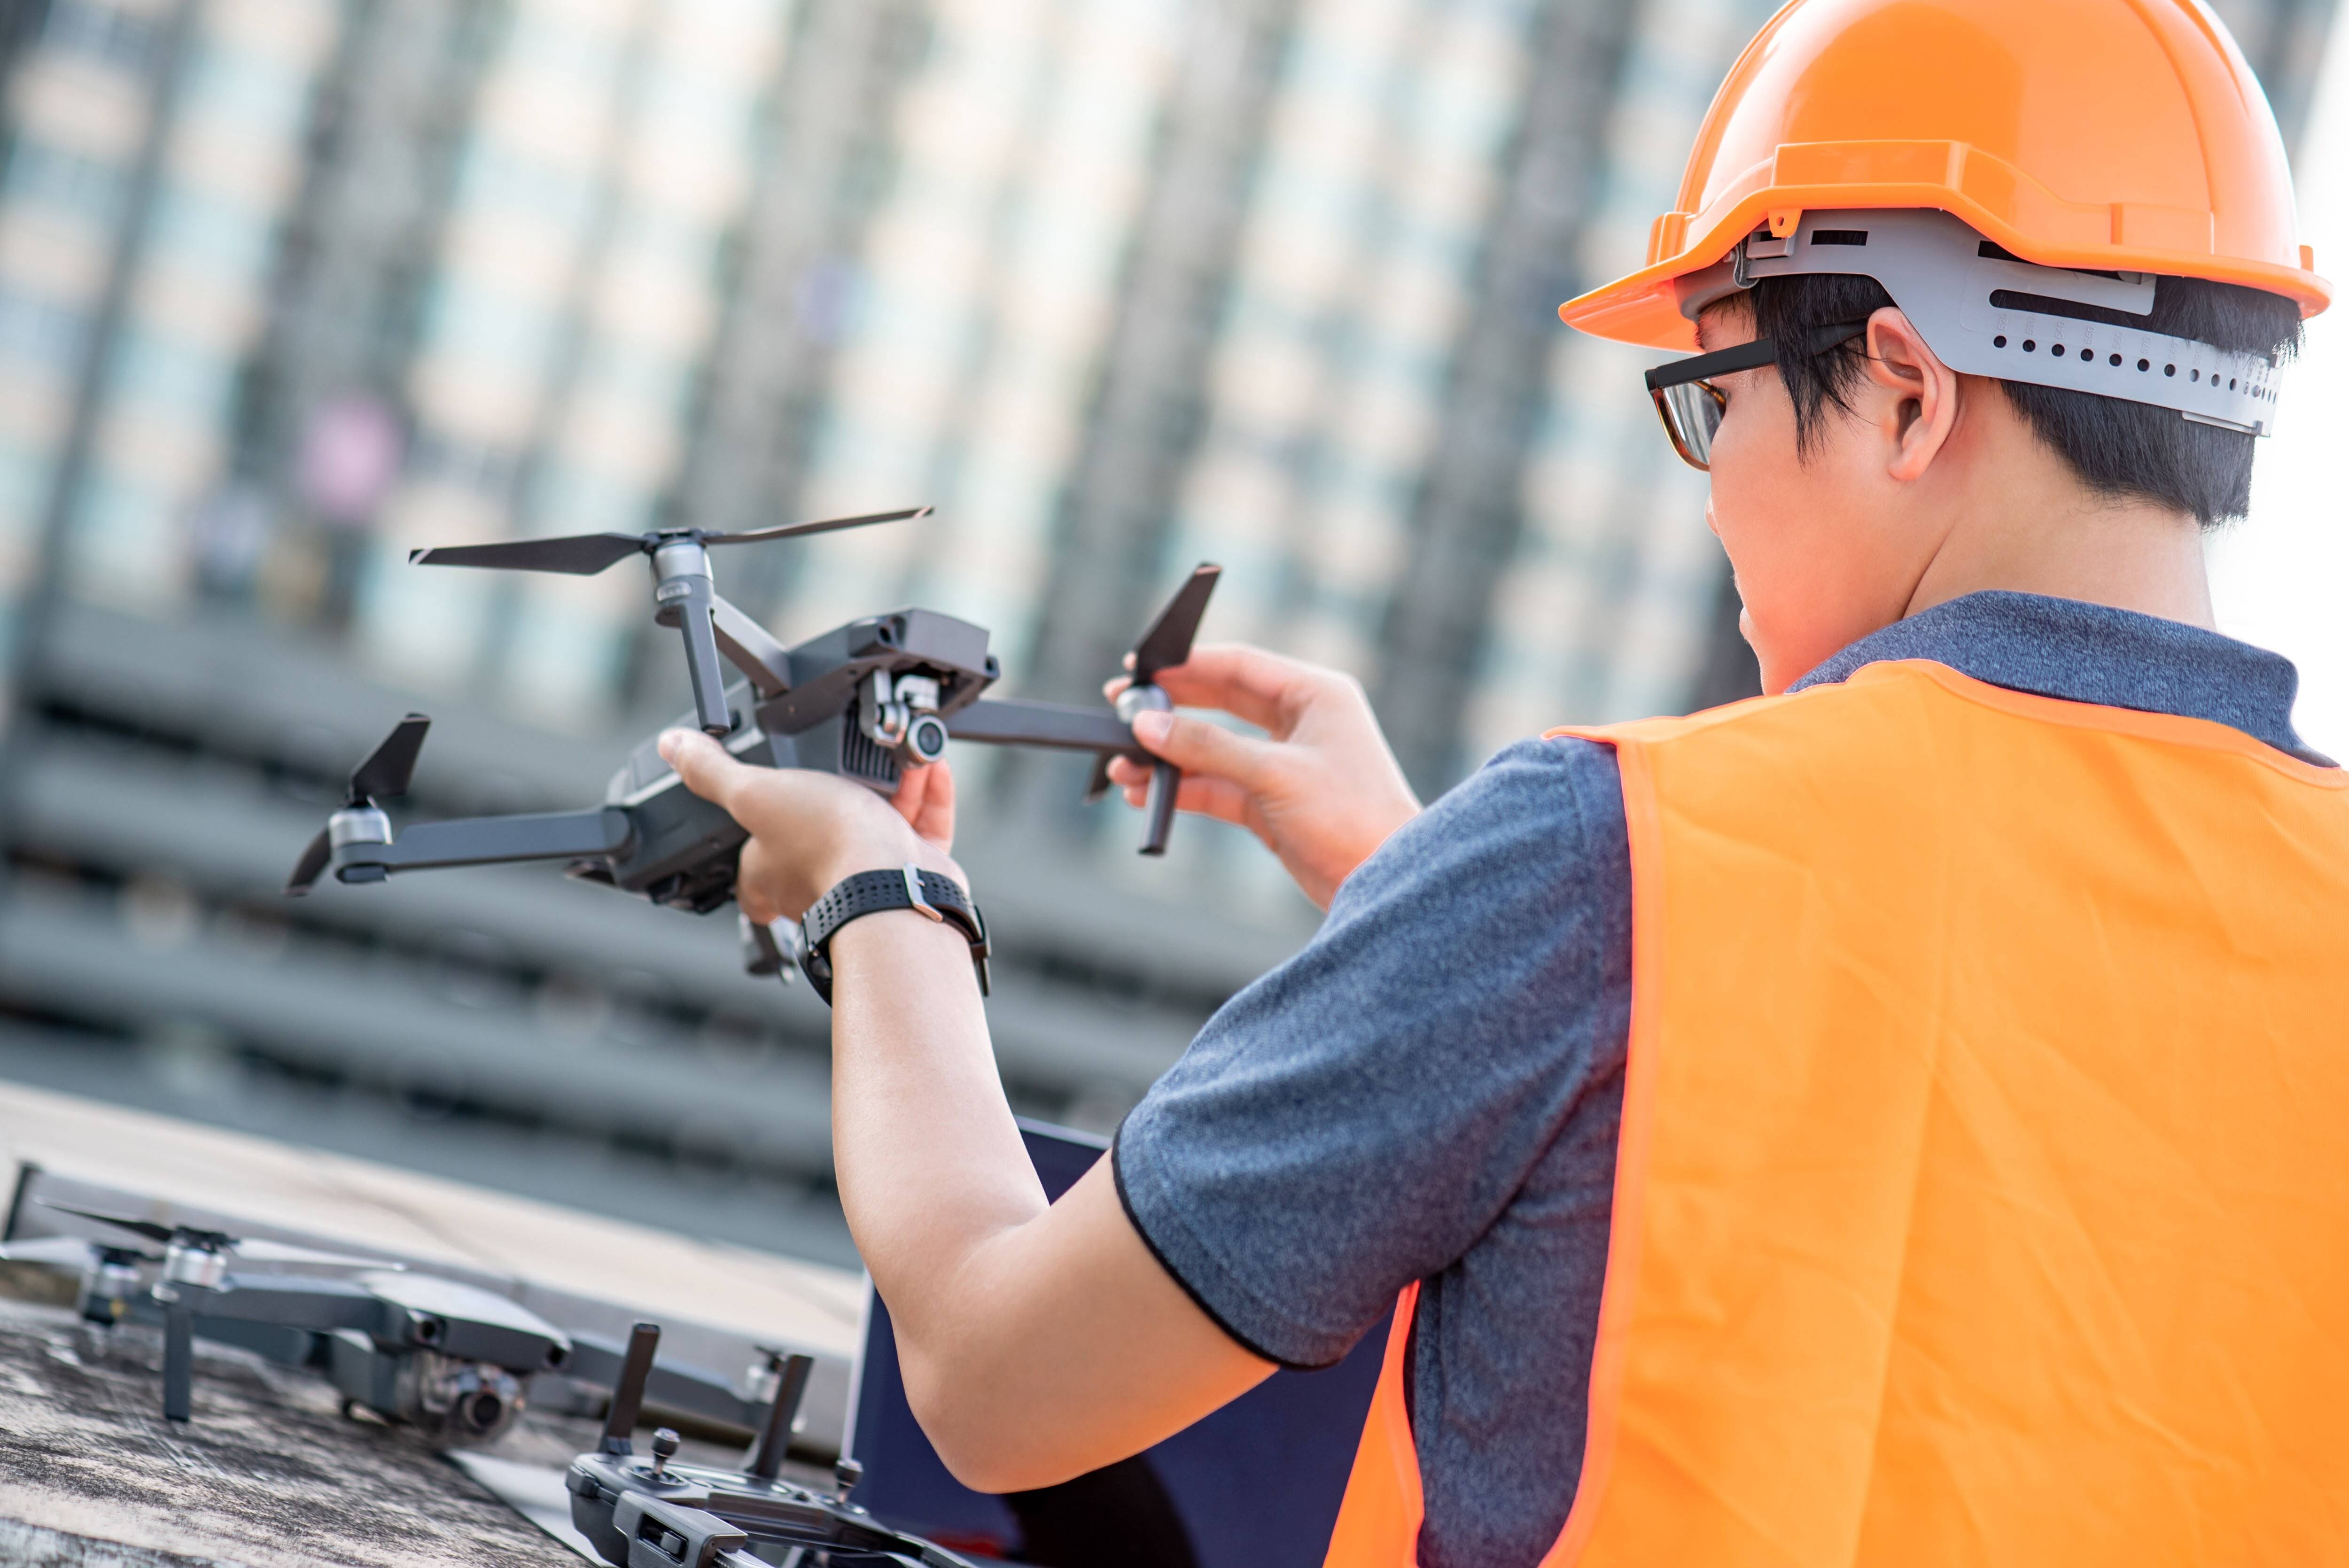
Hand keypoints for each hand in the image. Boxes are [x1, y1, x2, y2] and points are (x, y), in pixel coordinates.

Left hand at [657, 731, 963, 922]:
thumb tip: (673, 748)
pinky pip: (922, 827)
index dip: (748, 845)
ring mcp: (866, 874)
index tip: (752, 819)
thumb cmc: (823, 845)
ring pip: (875, 825)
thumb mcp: (754, 793)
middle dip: (830, 799)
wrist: (892, 877)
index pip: (748, 867)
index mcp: (770, 873)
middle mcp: (817, 878)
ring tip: (892, 750)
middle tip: (837, 764)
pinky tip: (930, 765)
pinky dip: (928, 795)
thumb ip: (713, 772)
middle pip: (816, 838)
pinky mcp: (912, 867)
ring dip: (888, 785)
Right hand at [1106, 643, 1419, 908]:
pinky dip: (1182, 790)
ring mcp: (1283, 763)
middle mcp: (1299, 721)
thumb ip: (1208, 747)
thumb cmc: (1350, 816)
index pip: (1239, 665)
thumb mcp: (1274, 775)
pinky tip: (1145, 796)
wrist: (1384, 883)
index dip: (1187, 665)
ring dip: (1169, 758)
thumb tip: (1147, 725)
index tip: (1138, 669)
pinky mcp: (1271, 803)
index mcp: (1315, 694)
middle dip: (1169, 711)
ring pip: (1213, 749)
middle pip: (1219, 702)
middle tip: (1120, 711)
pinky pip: (1216, 787)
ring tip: (1123, 769)